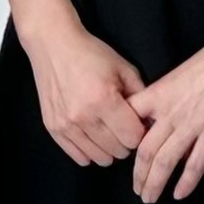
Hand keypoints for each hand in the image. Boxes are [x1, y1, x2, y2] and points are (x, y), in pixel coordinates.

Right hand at [17, 17, 147, 168]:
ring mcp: (66, 125)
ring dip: (108, 148)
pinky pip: (80, 157)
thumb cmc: (91, 54)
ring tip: (106, 129)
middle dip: (125, 140)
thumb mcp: (123, 69)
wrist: (52, 44)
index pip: (133, 138)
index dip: (139, 131)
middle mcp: (83, 116)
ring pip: (100, 159)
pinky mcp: (53, 129)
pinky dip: (90, 150)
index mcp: (104, 99)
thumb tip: (151, 124)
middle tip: (120, 124)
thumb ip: (141, 97)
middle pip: (118, 151)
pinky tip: (91, 134)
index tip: (135, 121)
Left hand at [127, 26, 203, 203]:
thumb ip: (164, 100)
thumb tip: (156, 123)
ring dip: (155, 183)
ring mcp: (192, 124)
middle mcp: (169, 112)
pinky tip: (179, 195)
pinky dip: (186, 182)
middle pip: (144, 150)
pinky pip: (196, 164)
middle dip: (138, 175)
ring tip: (150, 197)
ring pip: (166, 161)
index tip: (123, 158)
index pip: (129, 123)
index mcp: (157, 94)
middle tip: (137, 190)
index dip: (123, 143)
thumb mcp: (176, 77)